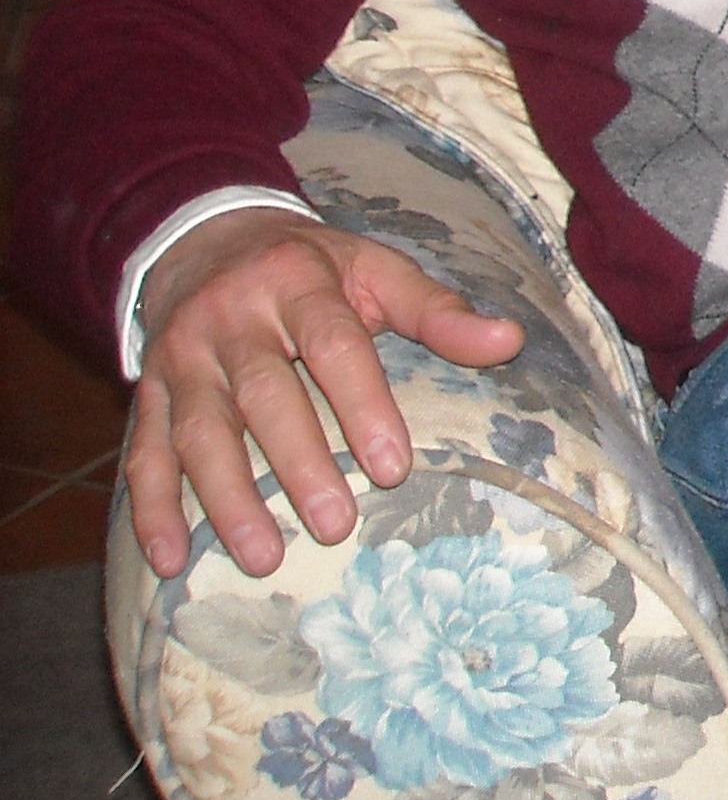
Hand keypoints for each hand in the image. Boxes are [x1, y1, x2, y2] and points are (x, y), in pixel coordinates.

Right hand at [129, 208, 523, 580]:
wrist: (208, 239)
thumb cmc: (311, 267)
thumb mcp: (376, 269)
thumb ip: (439, 312)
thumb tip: (511, 341)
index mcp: (298, 280)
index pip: (335, 343)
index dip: (363, 404)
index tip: (393, 466)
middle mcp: (233, 318)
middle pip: (264, 394)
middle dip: (298, 463)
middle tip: (335, 525)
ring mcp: (182, 357)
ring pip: (198, 430)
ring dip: (226, 498)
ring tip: (264, 558)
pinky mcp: (147, 391)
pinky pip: (143, 452)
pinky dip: (151, 509)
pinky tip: (170, 560)